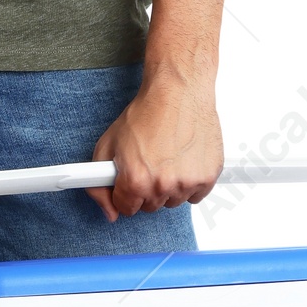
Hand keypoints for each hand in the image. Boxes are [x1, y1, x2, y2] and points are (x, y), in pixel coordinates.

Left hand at [88, 67, 223, 219]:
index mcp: (135, 181)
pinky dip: (189, 182)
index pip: (125, 209)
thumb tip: (110, 213)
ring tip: (166, 157)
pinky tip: (183, 160)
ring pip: (173, 202)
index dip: (124, 193)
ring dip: (168, 186)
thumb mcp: (107, 146)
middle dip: (145, 189)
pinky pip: (195, 195)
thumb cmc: (145, 114)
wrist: (178, 93)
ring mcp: (187, 183)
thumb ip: (98, 185)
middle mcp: (162, 185)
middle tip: (148, 163)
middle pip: (150, 207)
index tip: (129, 180)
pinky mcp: (208, 177)